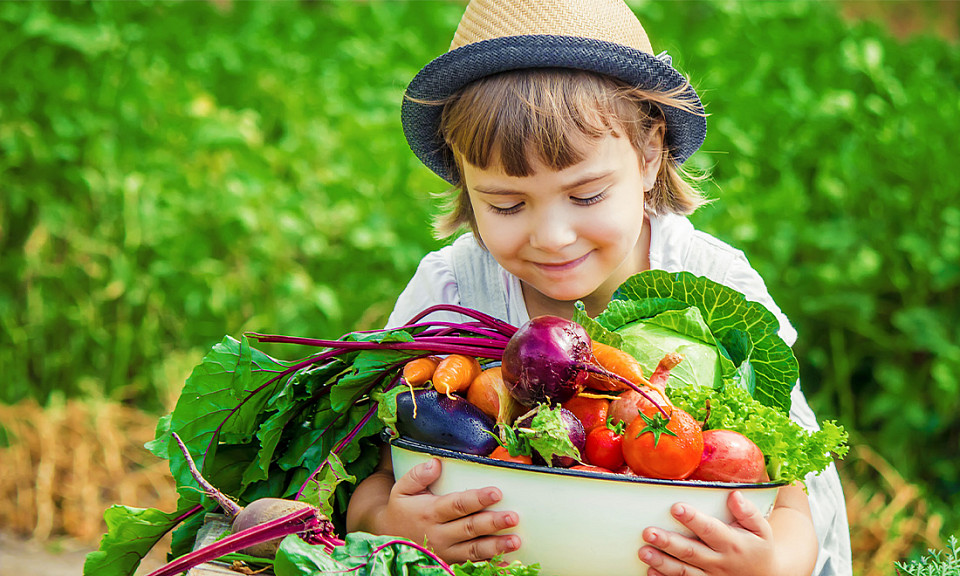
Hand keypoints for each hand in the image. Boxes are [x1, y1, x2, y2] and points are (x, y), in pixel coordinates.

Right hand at [378, 458, 520, 563]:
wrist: (388, 538)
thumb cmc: (402, 509)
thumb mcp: (402, 489)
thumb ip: (418, 475)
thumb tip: (436, 463)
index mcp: (430, 512)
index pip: (457, 505)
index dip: (477, 499)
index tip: (496, 492)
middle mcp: (439, 534)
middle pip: (470, 528)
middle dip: (492, 523)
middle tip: (513, 517)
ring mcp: (446, 552)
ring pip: (474, 550)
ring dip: (496, 546)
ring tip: (515, 541)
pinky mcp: (450, 562)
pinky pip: (472, 566)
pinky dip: (490, 565)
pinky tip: (507, 562)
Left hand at [638, 490, 778, 575]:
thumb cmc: (758, 547)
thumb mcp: (761, 529)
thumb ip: (748, 512)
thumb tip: (734, 495)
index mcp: (732, 543)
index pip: (710, 530)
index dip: (693, 519)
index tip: (676, 507)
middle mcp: (719, 561)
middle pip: (690, 552)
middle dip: (668, 542)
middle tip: (648, 532)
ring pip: (683, 571)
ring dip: (662, 562)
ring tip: (643, 552)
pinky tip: (650, 572)